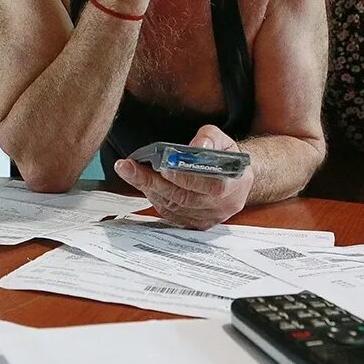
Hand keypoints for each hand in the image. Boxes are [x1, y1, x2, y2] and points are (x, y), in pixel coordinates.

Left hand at [113, 125, 253, 229]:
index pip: (209, 186)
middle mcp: (219, 207)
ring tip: (128, 171)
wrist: (236, 182)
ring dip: (148, 188)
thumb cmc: (227, 159)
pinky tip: (141, 183)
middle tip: (127, 167)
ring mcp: (206, 218)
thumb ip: (210, 138)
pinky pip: (170, 214)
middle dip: (152, 181)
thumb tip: (196, 146)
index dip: (185, 178)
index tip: (163, 167)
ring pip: (173, 206)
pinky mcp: (194, 224)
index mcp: (232, 186)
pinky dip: (153, 198)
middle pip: (183, 198)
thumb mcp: (224, 141)